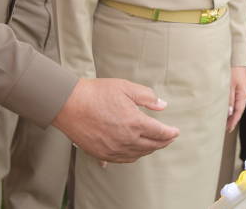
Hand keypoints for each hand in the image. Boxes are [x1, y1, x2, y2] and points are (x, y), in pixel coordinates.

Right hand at [53, 78, 178, 162]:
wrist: (69, 104)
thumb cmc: (96, 93)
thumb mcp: (126, 87)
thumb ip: (147, 97)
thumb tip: (163, 105)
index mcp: (134, 123)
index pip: (160, 133)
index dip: (170, 133)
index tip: (176, 132)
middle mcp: (126, 140)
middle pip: (152, 146)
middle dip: (163, 142)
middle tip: (169, 138)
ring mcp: (114, 149)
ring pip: (138, 154)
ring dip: (149, 149)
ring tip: (154, 143)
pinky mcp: (102, 153)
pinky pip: (123, 159)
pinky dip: (134, 156)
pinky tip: (135, 151)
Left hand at [226, 66, 245, 130]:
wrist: (236, 59)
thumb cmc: (232, 70)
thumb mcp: (229, 85)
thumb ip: (229, 99)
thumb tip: (229, 112)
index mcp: (244, 94)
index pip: (239, 111)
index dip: (234, 121)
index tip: (229, 129)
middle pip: (240, 110)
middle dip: (233, 119)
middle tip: (226, 128)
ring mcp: (244, 91)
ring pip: (238, 106)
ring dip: (232, 113)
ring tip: (225, 121)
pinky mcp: (241, 88)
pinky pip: (237, 100)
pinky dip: (233, 107)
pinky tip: (228, 110)